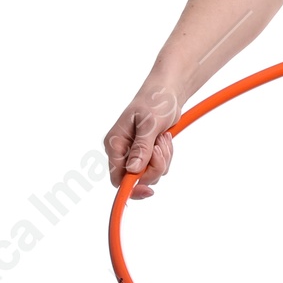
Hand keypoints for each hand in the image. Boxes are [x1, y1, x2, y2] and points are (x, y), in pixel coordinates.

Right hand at [104, 80, 180, 199]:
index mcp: (114, 144)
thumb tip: (134, 170)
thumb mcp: (149, 124)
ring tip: (162, 138)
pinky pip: (159, 166)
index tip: (148, 191)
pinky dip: (166, 156)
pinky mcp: (147, 153)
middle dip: (154, 166)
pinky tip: (164, 138)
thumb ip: (142, 148)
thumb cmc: (155, 101)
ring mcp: (134, 153)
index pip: (117, 178)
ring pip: (151, 173)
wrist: (168, 92)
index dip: (131, 187)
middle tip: (160, 146)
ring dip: (163, 158)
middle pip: (137, 178)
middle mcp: (122, 151)